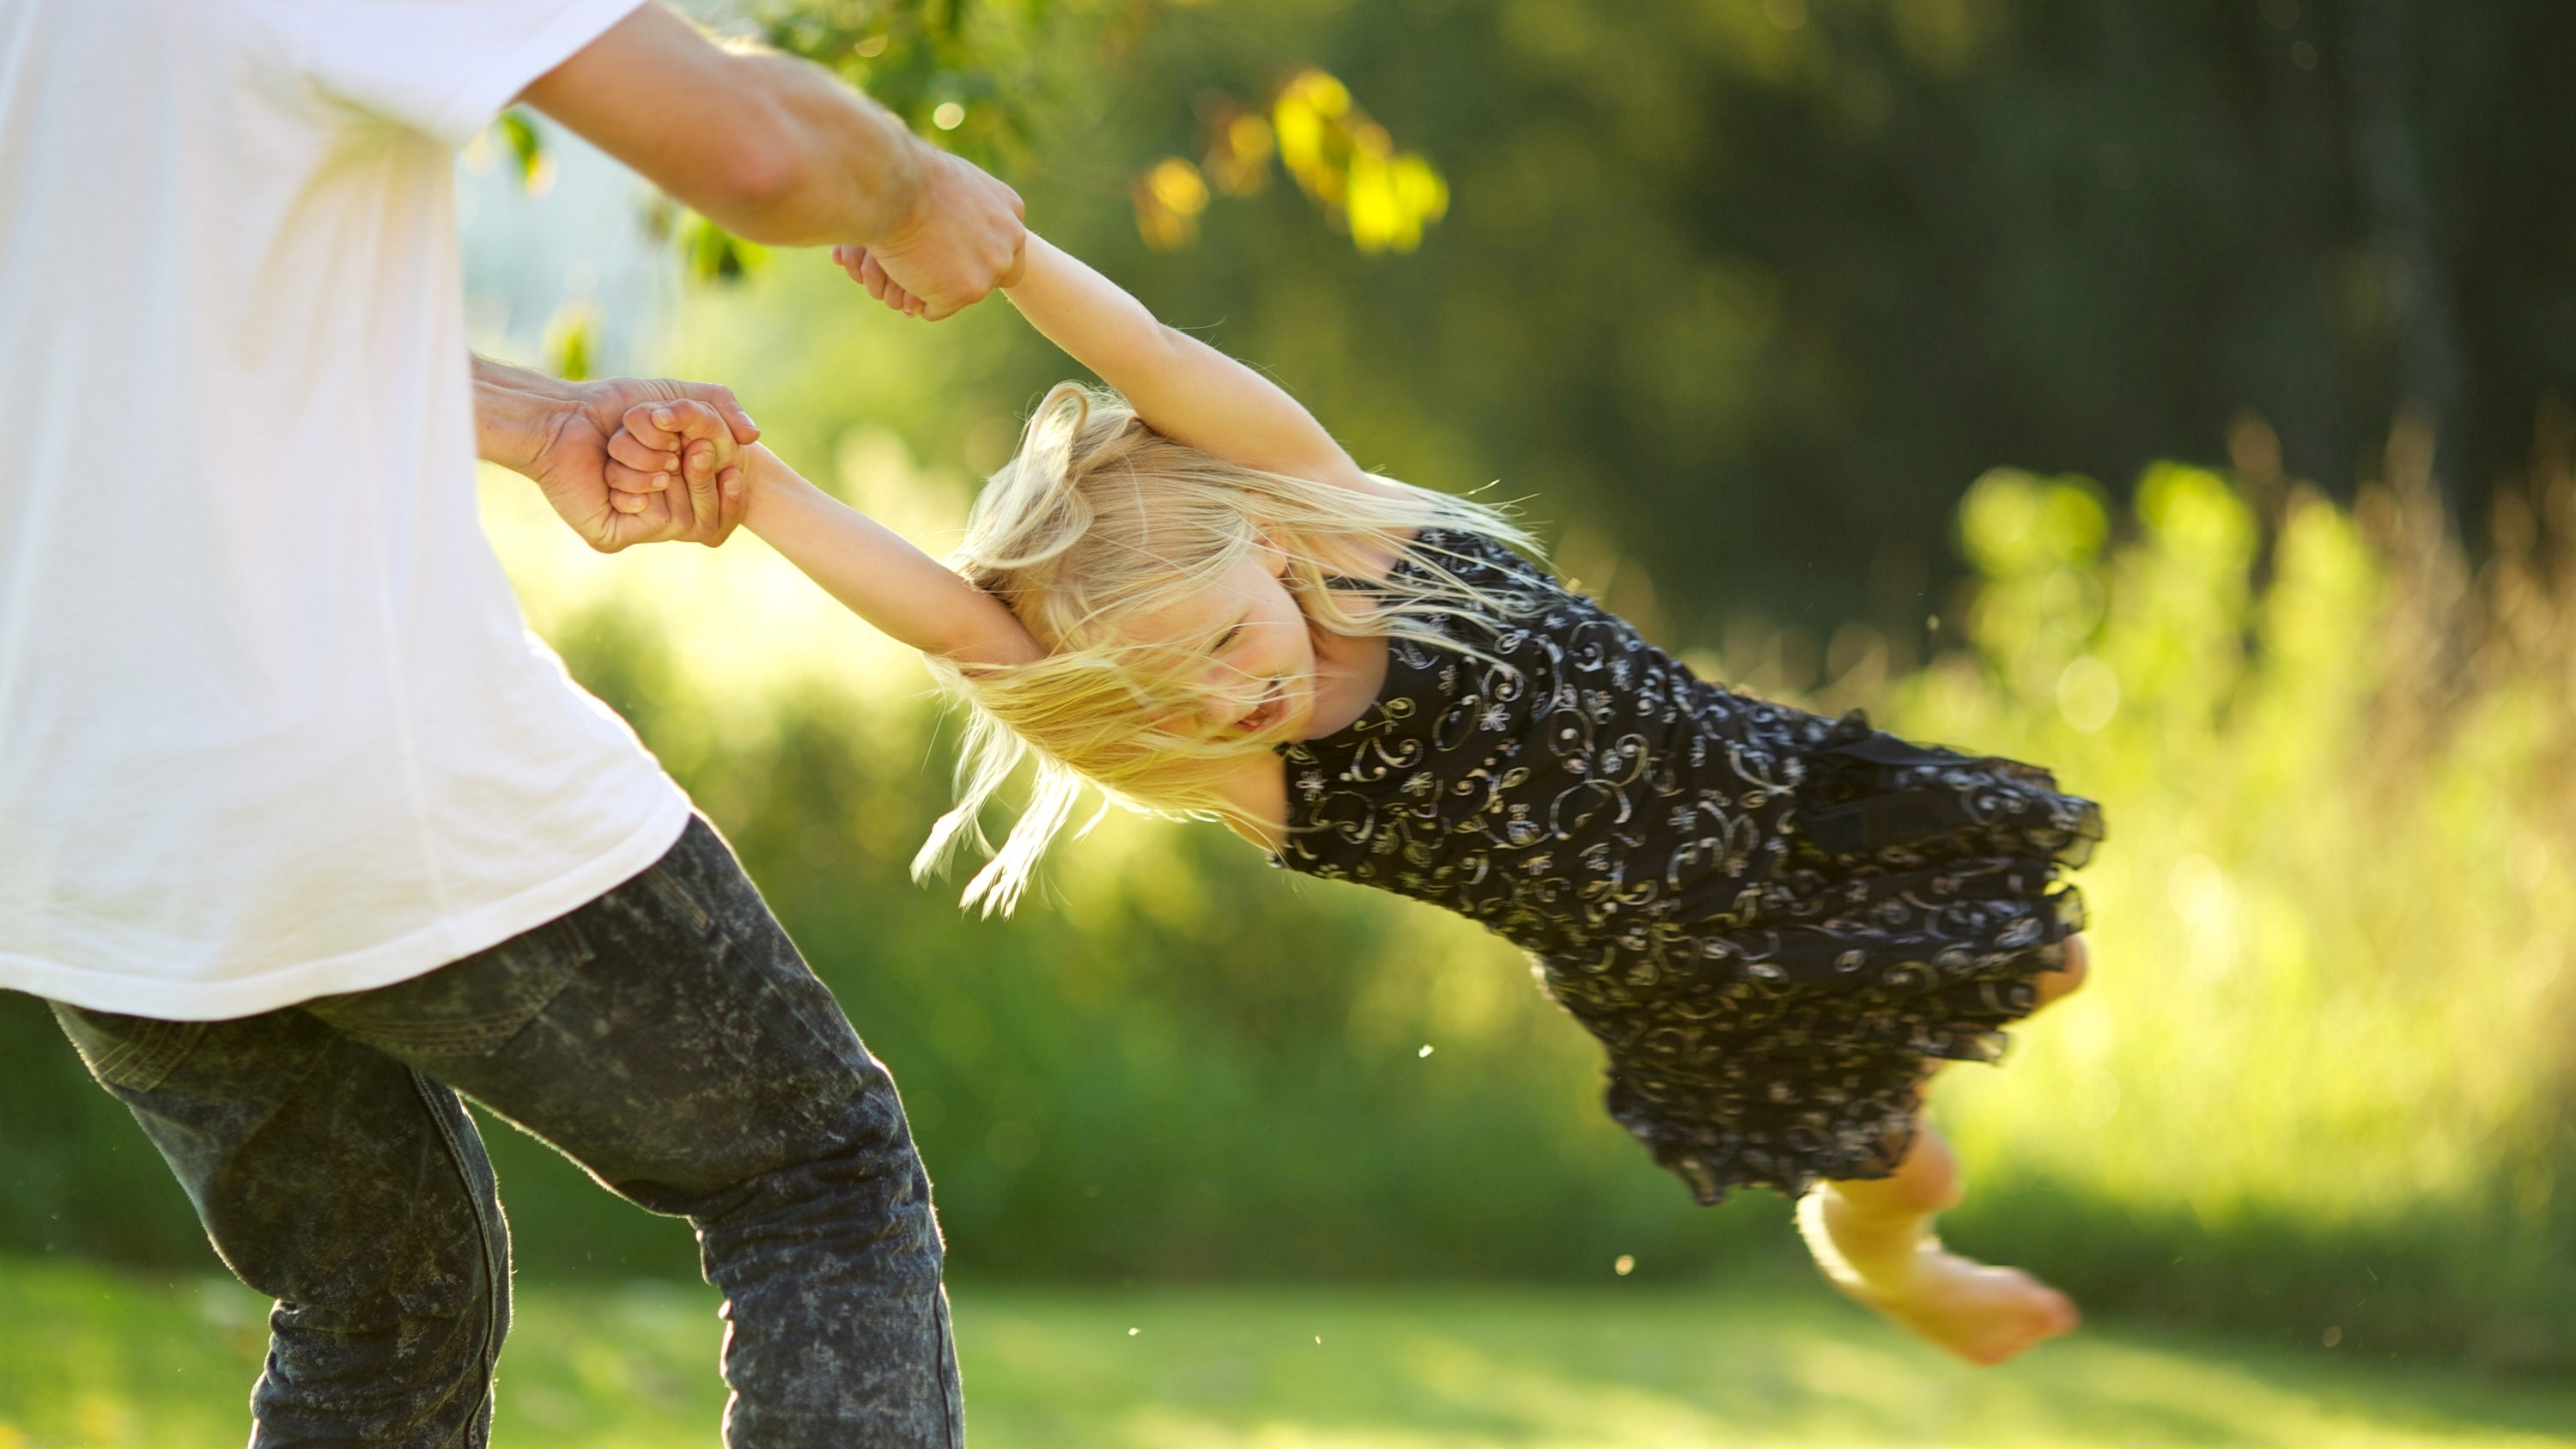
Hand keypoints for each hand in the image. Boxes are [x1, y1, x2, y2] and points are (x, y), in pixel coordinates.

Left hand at [524, 377, 759, 552]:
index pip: (725, 508)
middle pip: (706, 514)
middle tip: (670, 449)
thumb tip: (754, 436)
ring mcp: (640, 526)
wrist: (568, 415)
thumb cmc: (621, 404)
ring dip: (648, 470)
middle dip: (692, 472)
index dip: (729, 491)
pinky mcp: (612, 535)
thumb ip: (723, 408)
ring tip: (622, 453)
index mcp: (686, 487)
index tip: (723, 462)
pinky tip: (604, 474)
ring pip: (674, 517)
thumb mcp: (682, 396)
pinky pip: (642, 521)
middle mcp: (667, 511)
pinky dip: (628, 488)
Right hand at [831, 145, 1023, 320]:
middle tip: (931, 264)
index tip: (953, 252)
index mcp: (1010, 209)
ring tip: (907, 261)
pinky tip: (900, 272)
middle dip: (964, 275)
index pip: (1009, 247)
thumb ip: (972, 204)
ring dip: (936, 285)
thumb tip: (969, 217)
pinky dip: (915, 297)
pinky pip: (936, 308)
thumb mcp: (956, 180)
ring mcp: (991, 268)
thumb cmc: (910, 175)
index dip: (980, 255)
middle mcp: (1010, 241)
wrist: (891, 186)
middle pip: (994, 275)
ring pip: (963, 293)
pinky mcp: (967, 291)